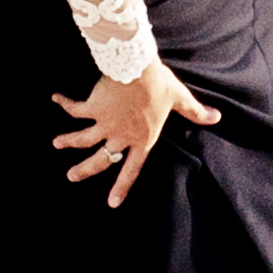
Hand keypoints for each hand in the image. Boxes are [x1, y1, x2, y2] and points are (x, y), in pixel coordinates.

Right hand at [50, 60, 221, 209]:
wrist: (137, 69)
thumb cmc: (159, 85)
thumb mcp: (179, 98)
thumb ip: (195, 112)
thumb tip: (217, 117)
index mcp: (142, 139)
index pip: (132, 169)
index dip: (122, 187)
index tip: (112, 203)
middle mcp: (121, 136)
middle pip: (100, 160)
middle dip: (84, 170)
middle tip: (70, 176)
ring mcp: (104, 124)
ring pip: (82, 139)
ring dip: (68, 141)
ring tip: (56, 143)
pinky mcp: (92, 108)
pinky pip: (75, 109)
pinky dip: (64, 103)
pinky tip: (56, 97)